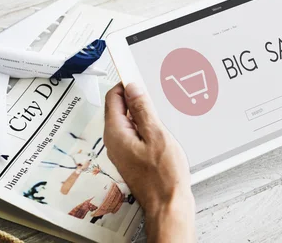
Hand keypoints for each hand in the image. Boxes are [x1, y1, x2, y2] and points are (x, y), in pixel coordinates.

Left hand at [104, 83, 195, 241]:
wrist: (168, 205)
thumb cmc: (163, 177)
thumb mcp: (157, 135)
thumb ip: (143, 109)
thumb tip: (133, 89)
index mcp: (116, 133)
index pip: (113, 98)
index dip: (126, 84)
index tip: (137, 75)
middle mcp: (115, 142)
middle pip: (119, 108)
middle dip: (135, 98)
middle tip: (153, 94)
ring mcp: (122, 151)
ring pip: (128, 121)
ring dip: (142, 113)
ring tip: (160, 113)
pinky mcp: (132, 157)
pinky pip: (134, 133)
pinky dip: (145, 126)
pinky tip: (160, 129)